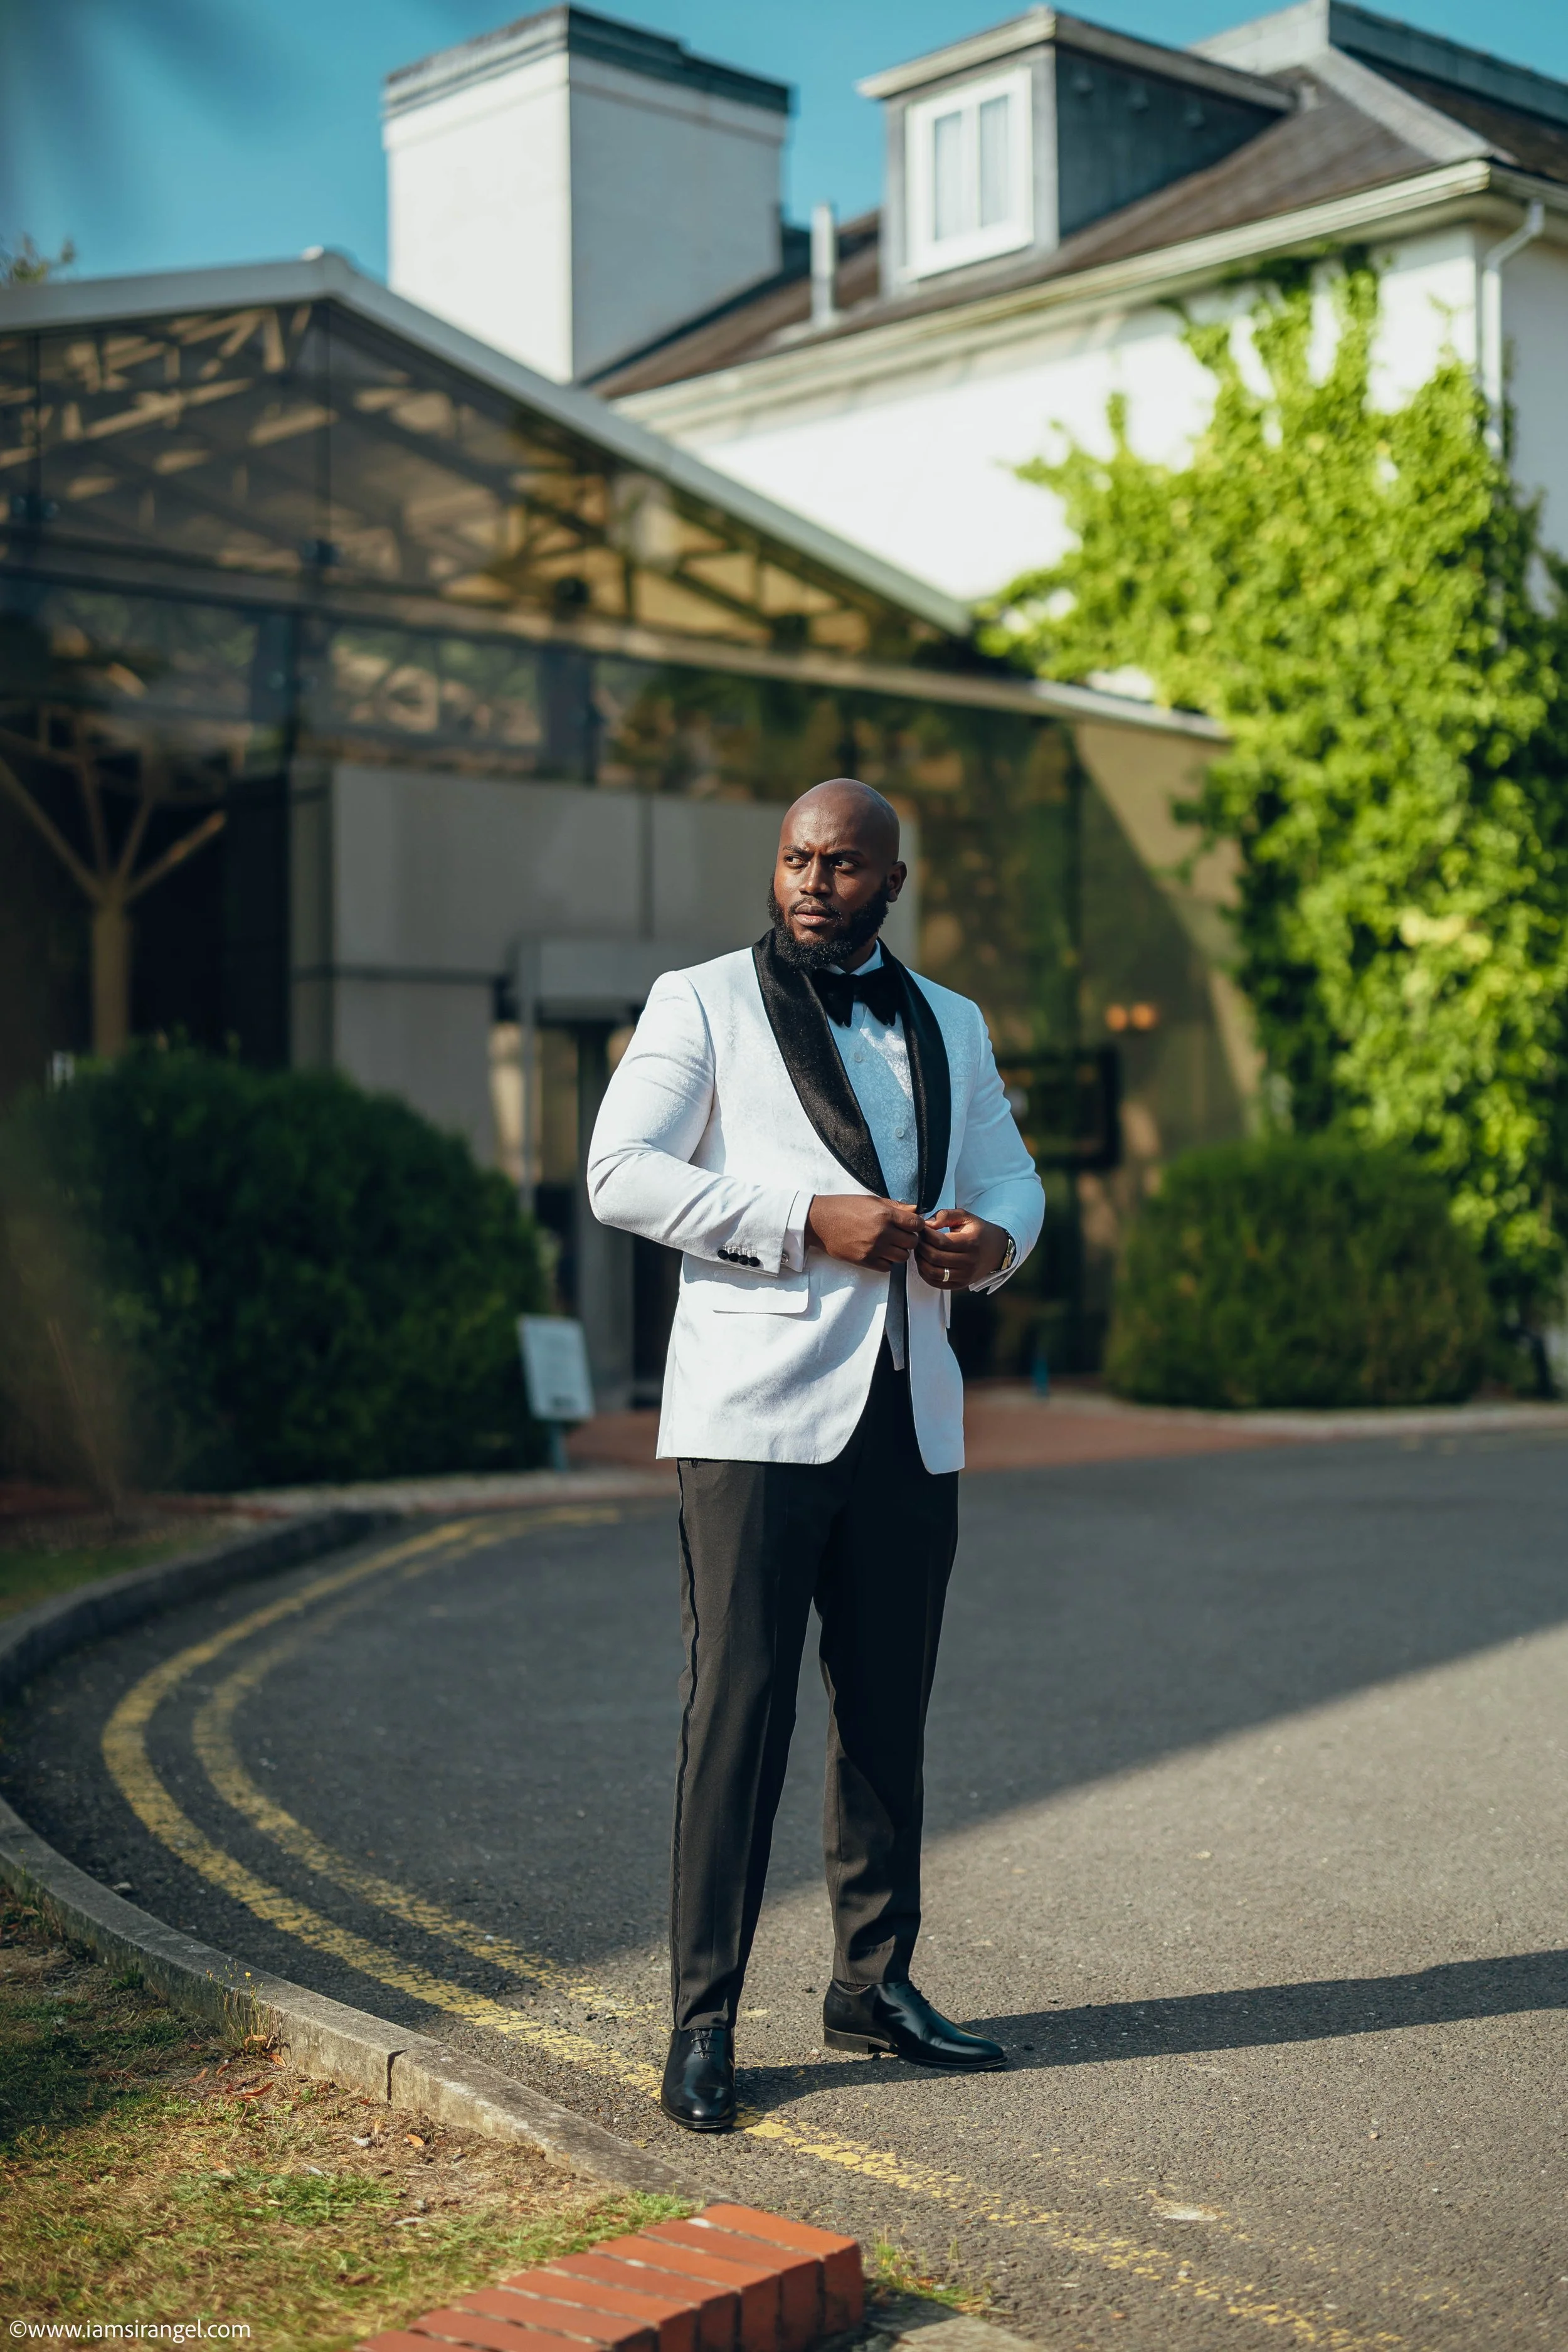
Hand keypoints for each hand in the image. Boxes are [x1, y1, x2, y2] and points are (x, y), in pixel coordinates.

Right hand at [806, 1193, 922, 1270]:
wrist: (819, 1221)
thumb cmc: (843, 1207)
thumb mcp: (871, 1200)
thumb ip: (895, 1206)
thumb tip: (915, 1210)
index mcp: (884, 1214)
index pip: (916, 1224)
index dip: (917, 1225)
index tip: (911, 1225)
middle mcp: (881, 1232)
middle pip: (912, 1242)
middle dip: (909, 1239)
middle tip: (900, 1235)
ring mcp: (873, 1248)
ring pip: (902, 1257)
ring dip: (899, 1251)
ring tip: (889, 1245)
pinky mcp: (864, 1260)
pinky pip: (887, 1267)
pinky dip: (887, 1262)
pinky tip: (880, 1253)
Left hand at [915, 1208, 1008, 1291]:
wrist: (996, 1251)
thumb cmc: (978, 1232)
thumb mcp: (965, 1217)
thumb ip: (946, 1215)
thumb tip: (928, 1224)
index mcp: (971, 1243)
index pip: (941, 1242)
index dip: (926, 1234)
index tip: (921, 1228)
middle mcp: (969, 1262)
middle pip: (935, 1257)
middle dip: (921, 1246)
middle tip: (918, 1238)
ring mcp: (964, 1276)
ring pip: (933, 1272)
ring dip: (920, 1260)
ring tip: (920, 1249)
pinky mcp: (959, 1284)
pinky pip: (935, 1283)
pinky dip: (925, 1273)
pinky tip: (924, 1262)